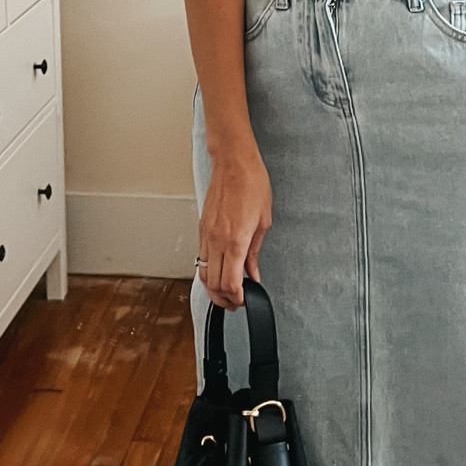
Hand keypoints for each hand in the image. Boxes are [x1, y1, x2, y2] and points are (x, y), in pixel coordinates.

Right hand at [197, 143, 270, 307]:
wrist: (234, 163)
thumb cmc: (252, 185)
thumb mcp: (263, 222)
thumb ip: (255, 253)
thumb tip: (253, 273)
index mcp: (236, 240)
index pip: (230, 282)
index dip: (236, 297)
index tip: (243, 300)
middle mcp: (217, 240)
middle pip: (214, 283)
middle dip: (224, 298)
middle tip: (236, 302)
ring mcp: (206, 234)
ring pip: (203, 272)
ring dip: (214, 287)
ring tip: (226, 292)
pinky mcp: (202, 228)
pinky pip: (201, 257)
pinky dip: (209, 270)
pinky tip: (220, 271)